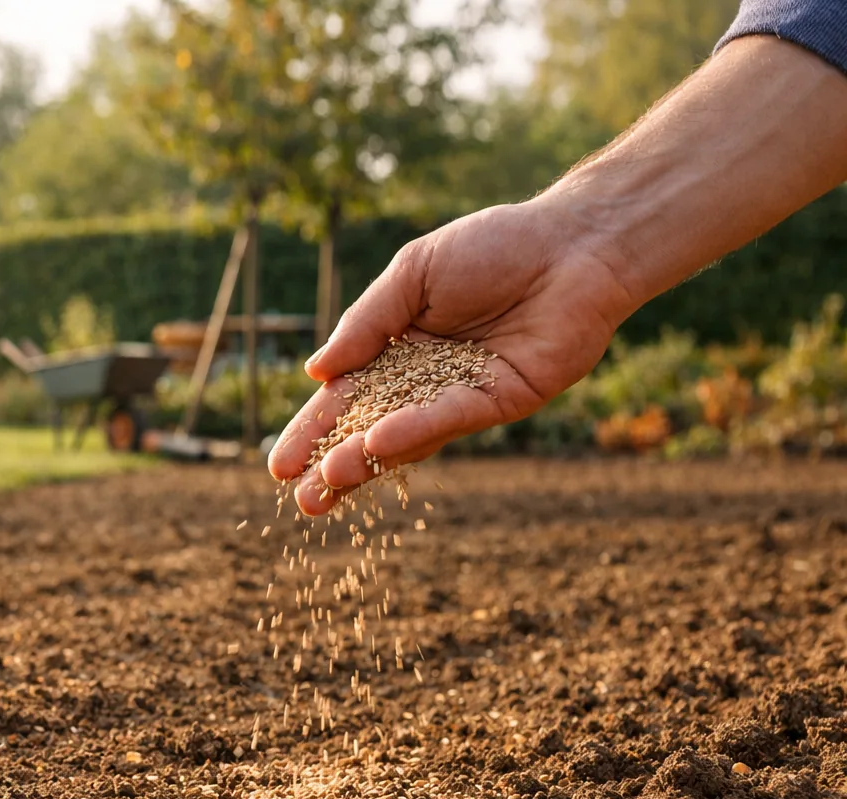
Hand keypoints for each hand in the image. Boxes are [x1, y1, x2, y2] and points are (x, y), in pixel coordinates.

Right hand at [267, 197, 634, 515]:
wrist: (573, 243)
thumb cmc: (494, 247)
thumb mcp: (412, 275)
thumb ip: (366, 324)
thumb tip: (315, 372)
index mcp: (396, 350)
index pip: (345, 400)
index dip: (313, 432)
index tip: (279, 465)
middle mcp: (426, 381)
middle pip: (370, 431)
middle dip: (333, 466)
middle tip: (301, 501)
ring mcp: (462, 397)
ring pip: (406, 437)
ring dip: (366, 462)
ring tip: (327, 485)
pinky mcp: (501, 403)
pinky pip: (450, 419)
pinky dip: (414, 431)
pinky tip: (379, 443)